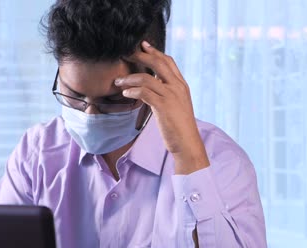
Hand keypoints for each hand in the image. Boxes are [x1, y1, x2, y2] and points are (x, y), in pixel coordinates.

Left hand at [116, 41, 209, 173]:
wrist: (187, 143)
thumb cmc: (179, 126)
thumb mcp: (176, 105)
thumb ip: (166, 93)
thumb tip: (151, 86)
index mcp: (181, 85)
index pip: (168, 61)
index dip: (154, 52)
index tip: (142, 45)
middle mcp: (178, 87)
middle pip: (158, 63)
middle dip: (140, 56)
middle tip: (126, 54)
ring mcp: (171, 96)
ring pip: (147, 78)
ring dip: (129, 78)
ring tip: (118, 81)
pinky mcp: (163, 106)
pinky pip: (144, 92)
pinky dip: (132, 90)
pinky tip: (125, 93)